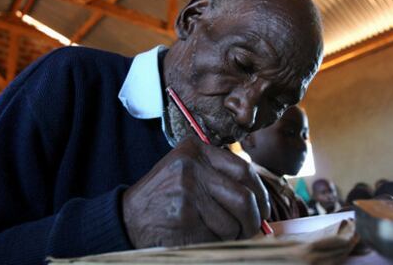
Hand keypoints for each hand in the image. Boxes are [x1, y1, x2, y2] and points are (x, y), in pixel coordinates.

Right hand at [121, 136, 269, 247]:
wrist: (130, 216)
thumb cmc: (167, 195)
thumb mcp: (190, 170)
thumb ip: (221, 175)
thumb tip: (262, 200)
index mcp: (196, 149)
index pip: (244, 170)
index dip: (260, 193)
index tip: (263, 208)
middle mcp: (192, 166)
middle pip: (244, 198)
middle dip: (254, 220)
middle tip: (253, 230)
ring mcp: (187, 192)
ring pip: (233, 223)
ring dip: (232, 234)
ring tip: (215, 231)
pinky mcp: (183, 218)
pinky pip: (217, 238)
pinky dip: (216, 242)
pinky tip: (198, 235)